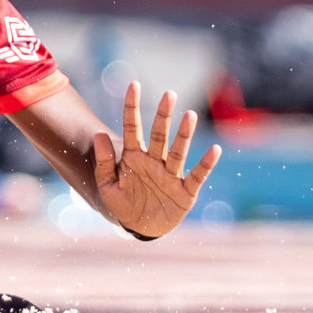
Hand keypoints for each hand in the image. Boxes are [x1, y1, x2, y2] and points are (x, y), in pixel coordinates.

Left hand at [92, 82, 220, 238]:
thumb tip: (98, 134)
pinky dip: (205, 164)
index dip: (132, 107)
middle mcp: (154, 161)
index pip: (132, 127)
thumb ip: (103, 161)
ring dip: (184, 135)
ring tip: (190, 116)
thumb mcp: (107, 185)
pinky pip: (197, 176)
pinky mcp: (185, 192)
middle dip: (164, 116)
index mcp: (133, 157)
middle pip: (159, 135)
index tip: (133, 85)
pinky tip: (214, 150)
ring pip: (178, 151)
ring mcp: (170, 175)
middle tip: (169, 94)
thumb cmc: (122, 203)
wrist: (138, 227)